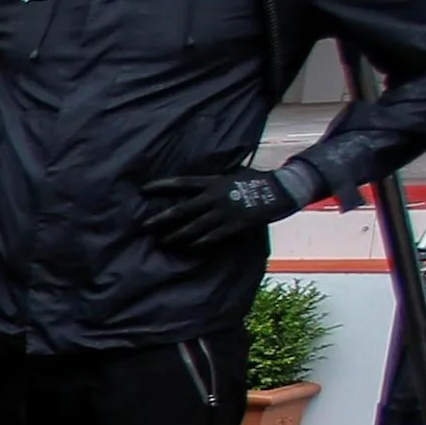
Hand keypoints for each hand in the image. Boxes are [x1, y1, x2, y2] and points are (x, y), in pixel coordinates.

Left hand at [140, 168, 301, 250]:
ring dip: (176, 236)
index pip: (182, 183)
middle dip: (161, 218)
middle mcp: (215, 197)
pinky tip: (187, 248)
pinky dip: (198, 243)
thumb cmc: (257, 181)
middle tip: (144, 226)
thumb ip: (215, 182)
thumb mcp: (233, 175)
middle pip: (182, 209)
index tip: (144, 189)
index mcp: (213, 182)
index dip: (162, 186)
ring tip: (162, 242)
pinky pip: (212, 237)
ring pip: (193, 227)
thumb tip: (199, 186)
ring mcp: (224, 212)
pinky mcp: (234, 225)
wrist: (281, 189)